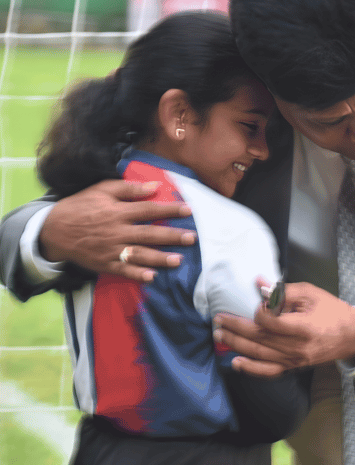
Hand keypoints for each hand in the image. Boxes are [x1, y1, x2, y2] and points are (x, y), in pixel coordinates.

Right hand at [39, 179, 195, 281]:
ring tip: (178, 260)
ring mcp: (110, 250)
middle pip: (149, 234)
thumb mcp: (101, 190)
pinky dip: (137, 275)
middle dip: (172, 237)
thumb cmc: (81, 206)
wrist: (53, 230)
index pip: (149, 210)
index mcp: (118, 212)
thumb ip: (129, 189)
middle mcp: (116, 231)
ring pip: (139, 255)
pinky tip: (152, 277)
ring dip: (159, 258)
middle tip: (192, 238)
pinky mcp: (104, 263)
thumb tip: (155, 186)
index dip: (170, 210)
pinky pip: (123, 270)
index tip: (188, 210)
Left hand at [214, 282, 354, 377]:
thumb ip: (284, 291)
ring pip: (259, 355)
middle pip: (259, 339)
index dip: (259, 313)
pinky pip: (268, 371)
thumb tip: (260, 285)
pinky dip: (250, 368)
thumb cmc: (333, 311)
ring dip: (236, 345)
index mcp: (304, 327)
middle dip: (235, 329)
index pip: (271, 323)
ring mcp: (295, 360)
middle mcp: (297, 347)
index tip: (257, 303)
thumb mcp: (311, 294)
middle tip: (218, 320)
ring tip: (220, 335)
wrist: (351, 335)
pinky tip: (236, 362)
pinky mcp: (294, 367)